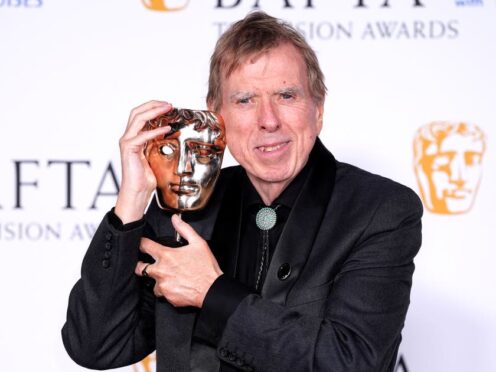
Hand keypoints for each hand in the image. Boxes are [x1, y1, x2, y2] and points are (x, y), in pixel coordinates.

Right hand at [115, 101, 171, 222]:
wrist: (138, 192)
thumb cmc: (146, 177)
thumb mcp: (155, 155)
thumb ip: (158, 142)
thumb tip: (170, 132)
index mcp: (134, 137)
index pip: (140, 114)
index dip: (152, 107)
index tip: (168, 105)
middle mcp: (128, 137)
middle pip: (137, 112)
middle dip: (153, 105)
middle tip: (169, 104)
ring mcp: (127, 142)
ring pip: (137, 119)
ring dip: (154, 112)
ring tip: (168, 109)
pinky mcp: (129, 149)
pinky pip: (142, 136)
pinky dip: (155, 131)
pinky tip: (167, 129)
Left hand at [135, 214, 222, 307]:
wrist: (212, 289)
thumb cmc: (206, 268)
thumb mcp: (198, 243)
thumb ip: (184, 229)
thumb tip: (175, 219)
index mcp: (166, 256)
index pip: (144, 246)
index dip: (141, 243)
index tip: (141, 244)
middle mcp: (161, 271)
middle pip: (139, 268)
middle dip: (141, 265)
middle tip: (146, 264)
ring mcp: (163, 285)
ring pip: (151, 283)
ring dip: (157, 280)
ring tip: (168, 278)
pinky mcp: (167, 296)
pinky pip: (162, 294)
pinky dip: (167, 290)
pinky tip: (176, 286)